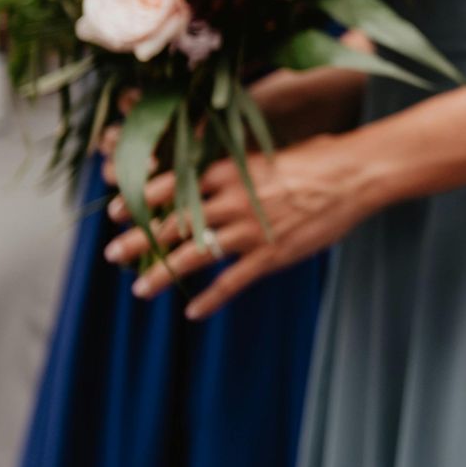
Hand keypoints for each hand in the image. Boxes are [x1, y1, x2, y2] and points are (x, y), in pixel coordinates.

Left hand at [102, 132, 381, 318]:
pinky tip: (193, 312)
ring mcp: (249, 231)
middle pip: (172, 225)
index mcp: (228, 171)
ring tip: (140, 289)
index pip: (170, 186)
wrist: (354, 175)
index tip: (116, 210)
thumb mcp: (268, 154)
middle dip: (138, 240)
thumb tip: (217, 170)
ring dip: (162, 273)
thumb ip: (237, 167)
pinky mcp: (271, 255)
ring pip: (192, 257)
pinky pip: (231, 283)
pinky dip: (210, 300)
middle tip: (112, 253)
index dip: (139, 200)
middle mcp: (231, 201)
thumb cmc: (318, 158)